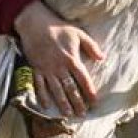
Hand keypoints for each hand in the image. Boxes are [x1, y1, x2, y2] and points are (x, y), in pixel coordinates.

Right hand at [12, 0, 104, 116]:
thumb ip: (91, 46)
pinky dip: (42, 96)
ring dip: (62, 103)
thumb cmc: (59, 27)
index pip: (83, 79)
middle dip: (77, 102)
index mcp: (71, 59)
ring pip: (55, 90)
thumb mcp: (78, 33)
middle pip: (70, 88)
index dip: (89, 91)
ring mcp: (46, 69)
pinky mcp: (36, 68)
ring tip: (67, 114)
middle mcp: (59, 67)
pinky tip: (46, 106)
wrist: (35, 23)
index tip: (94, 102)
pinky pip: (39, 85)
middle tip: (82, 114)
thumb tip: (102, 58)